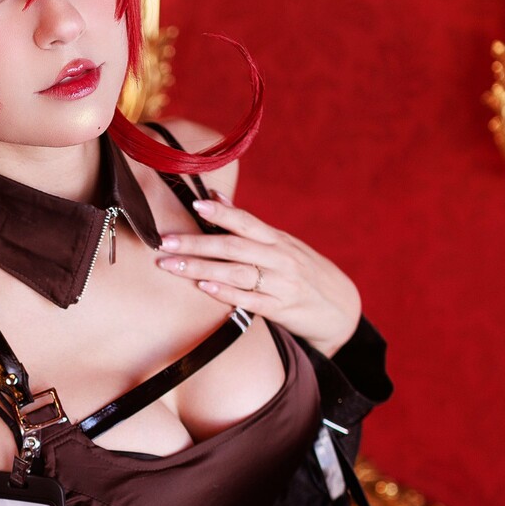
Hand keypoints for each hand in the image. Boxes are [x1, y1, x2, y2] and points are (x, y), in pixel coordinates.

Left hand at [155, 191, 362, 354]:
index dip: (221, 212)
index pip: (245, 221)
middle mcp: (279, 257)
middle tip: (164, 241)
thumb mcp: (281, 245)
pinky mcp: (281, 309)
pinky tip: (204, 287)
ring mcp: (281, 283)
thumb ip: (247, 226)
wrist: (340, 308)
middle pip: (233, 246)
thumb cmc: (303, 273)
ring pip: (237, 272)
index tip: (194, 205)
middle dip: (196, 243)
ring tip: (172, 265)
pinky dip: (227, 293)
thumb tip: (213, 196)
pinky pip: (250, 300)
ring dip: (201, 267)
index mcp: (277, 239)